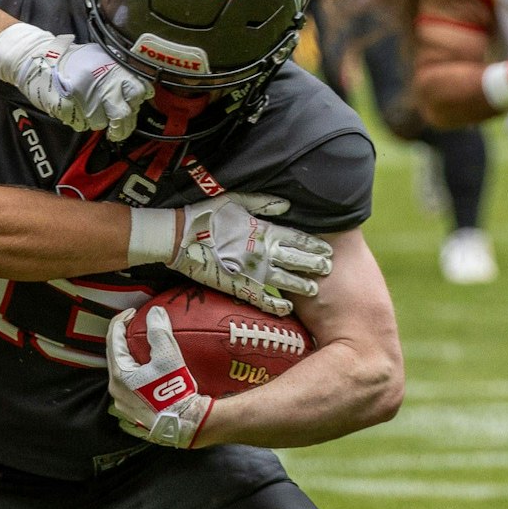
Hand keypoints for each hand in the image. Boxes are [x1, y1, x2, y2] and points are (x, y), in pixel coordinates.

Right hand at [0, 24, 152, 141]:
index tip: (132, 108)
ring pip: (101, 123)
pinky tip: (75, 108)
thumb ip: (119, 74)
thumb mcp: (100, 58)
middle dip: (122, 127)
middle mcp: (102, 83)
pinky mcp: (69, 109)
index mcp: (112, 69)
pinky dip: (80, 121)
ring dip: (97, 121)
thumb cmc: (70, 61)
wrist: (38, 60)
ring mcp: (85, 97)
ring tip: (88, 108)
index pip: (138, 92)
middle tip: (118, 130)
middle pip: (123, 115)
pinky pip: (82, 125)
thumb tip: (140, 93)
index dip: (137, 104)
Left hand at [106, 306, 213, 448]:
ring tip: (141, 345)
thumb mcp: (168, 356)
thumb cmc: (175, 391)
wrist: (186, 424)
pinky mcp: (133, 410)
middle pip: (114, 355)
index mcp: (120, 374)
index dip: (120, 321)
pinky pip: (128, 384)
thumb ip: (159, 331)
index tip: (132, 312)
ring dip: (128, 355)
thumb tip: (155, 312)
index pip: (113, 340)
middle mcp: (116, 389)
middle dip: (123, 338)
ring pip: (121, 371)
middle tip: (135, 325)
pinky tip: (147, 368)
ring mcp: (123, 402)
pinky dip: (134, 370)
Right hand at [164, 193, 333, 316]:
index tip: (327, 249)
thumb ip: (263, 203)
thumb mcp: (235, 200)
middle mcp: (263, 252)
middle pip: (297, 260)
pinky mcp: (238, 286)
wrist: (179, 238)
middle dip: (314, 264)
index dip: (314, 245)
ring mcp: (252, 272)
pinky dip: (276, 305)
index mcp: (263, 231)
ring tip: (314, 288)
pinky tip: (287, 308)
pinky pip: (263, 299)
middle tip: (328, 268)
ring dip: (302, 285)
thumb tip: (287, 205)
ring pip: (285, 281)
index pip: (297, 239)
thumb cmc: (205, 215)